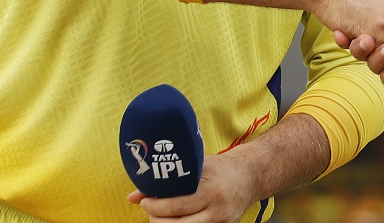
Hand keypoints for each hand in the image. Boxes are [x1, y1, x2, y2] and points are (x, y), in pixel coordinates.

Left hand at [129, 151, 255, 222]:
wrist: (250, 176)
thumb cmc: (220, 169)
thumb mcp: (196, 166)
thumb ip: (168, 179)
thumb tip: (133, 196)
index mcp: (211, 191)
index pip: (176, 206)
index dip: (155, 207)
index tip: (145, 202)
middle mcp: (217, 211)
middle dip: (157, 220)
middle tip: (150, 211)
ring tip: (161, 217)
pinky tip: (176, 220)